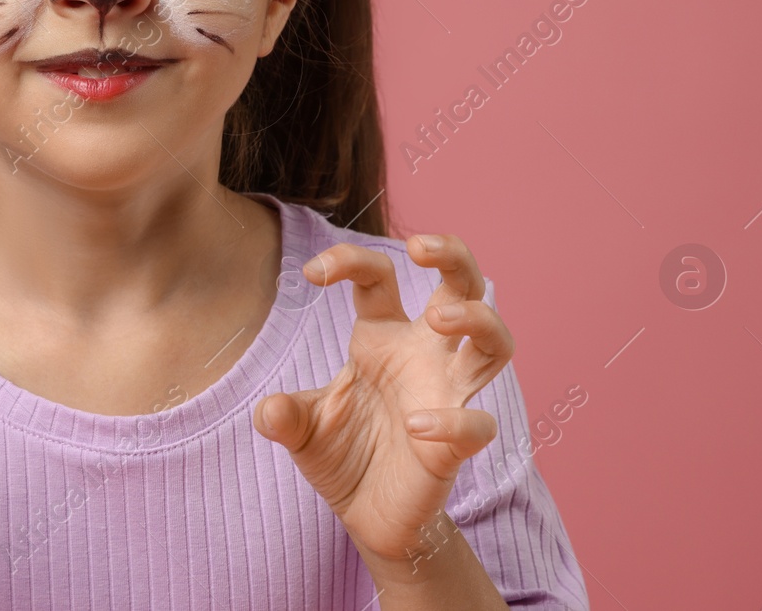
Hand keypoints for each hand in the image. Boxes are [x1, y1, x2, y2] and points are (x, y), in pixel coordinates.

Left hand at [252, 234, 513, 564]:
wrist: (367, 515)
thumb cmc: (341, 454)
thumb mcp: (301, 429)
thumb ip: (283, 416)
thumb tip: (268, 411)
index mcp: (382, 337)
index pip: (377, 277)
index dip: (349, 260)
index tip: (311, 273)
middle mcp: (424, 355)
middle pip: (462, 285)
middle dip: (452, 255)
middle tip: (420, 245)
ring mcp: (447, 395)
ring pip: (494, 342)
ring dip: (476, 319)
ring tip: (439, 318)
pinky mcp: (459, 444)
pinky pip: (476, 424)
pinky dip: (453, 421)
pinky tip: (416, 425)